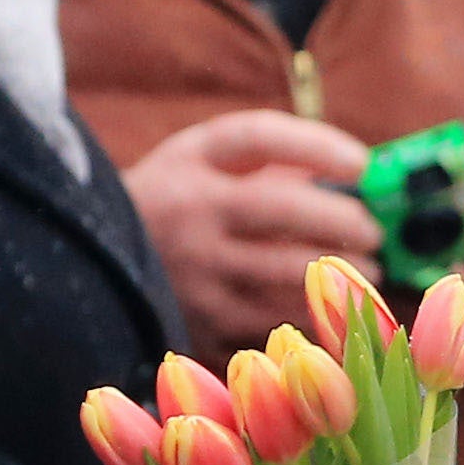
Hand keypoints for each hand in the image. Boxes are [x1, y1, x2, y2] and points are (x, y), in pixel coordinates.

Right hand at [122, 110, 380, 357]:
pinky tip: (335, 310)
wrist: (91, 267)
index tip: (362, 165)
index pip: (259, 138)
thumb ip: (267, 159)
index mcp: (189, 163)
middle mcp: (189, 215)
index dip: (318, 145)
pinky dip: (314, 314)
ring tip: (367, 272)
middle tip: (372, 233)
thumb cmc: (171, 202)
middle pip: (283, 209)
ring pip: (287, 274)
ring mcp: (194, 275)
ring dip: (342, 274)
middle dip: (343, 221)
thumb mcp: (200, 161)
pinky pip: (274, 321)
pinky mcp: (201, 325)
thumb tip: (349, 172)